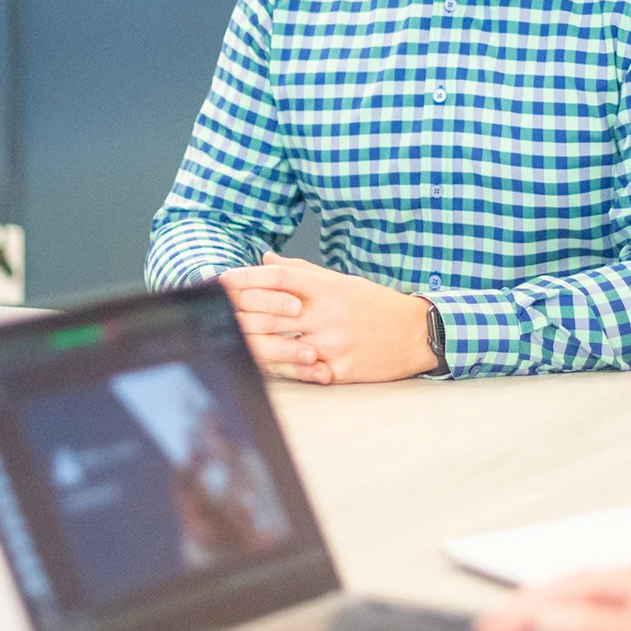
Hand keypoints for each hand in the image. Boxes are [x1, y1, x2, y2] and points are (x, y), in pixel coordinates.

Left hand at [216, 252, 435, 383]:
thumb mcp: (341, 281)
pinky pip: (302, 372)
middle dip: (238, 313)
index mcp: (325, 288)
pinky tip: (260, 367)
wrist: (416, 333)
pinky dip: (280, 369)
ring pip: (279, 345)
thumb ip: (301, 271)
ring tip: (228, 341)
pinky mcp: (339, 370)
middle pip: (269, 313)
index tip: (221, 280)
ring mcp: (332, 344)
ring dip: (251, 343)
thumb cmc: (375, 305)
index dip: (244, 278)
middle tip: (213, 313)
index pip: (276, 278)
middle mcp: (325, 313)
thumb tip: (266, 258)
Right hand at [475, 567, 630, 630]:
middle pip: (556, 588)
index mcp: (620, 581)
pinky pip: (588, 603)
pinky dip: (563, 612)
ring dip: (539, 607)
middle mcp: (624, 580)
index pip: (552, 593)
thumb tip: (544, 614)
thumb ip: (591, 624)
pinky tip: (562, 625)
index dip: (516, 613)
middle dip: (518, 606)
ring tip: (512, 625)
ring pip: (571, 593)